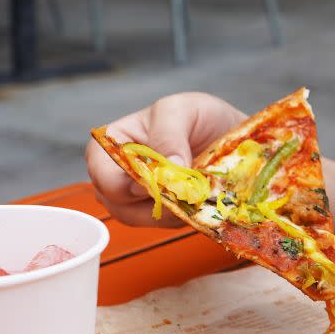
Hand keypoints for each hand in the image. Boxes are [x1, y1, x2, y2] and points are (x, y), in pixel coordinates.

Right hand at [85, 92, 246, 227]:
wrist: (234, 137)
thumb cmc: (200, 117)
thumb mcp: (183, 110)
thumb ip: (168, 134)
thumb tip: (163, 173)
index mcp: (115, 141)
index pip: (99, 169)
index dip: (122, 181)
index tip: (156, 178)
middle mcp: (120, 172)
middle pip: (114, 200)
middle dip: (151, 197)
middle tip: (184, 187)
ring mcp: (139, 196)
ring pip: (138, 217)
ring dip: (169, 208)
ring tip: (196, 188)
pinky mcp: (162, 212)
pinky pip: (163, 223)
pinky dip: (182, 214)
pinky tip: (198, 197)